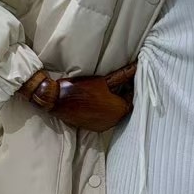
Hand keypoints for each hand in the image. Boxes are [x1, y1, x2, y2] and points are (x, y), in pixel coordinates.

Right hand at [20, 63, 136, 132]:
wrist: (57, 100)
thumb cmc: (81, 89)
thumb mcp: (104, 80)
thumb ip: (123, 75)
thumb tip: (136, 67)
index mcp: (119, 110)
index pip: (133, 97)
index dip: (132, 85)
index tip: (129, 76)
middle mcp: (114, 121)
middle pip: (125, 105)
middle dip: (125, 93)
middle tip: (121, 80)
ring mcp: (104, 126)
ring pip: (116, 112)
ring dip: (116, 101)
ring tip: (110, 89)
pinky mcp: (95, 127)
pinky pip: (107, 117)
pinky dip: (108, 109)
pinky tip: (102, 99)